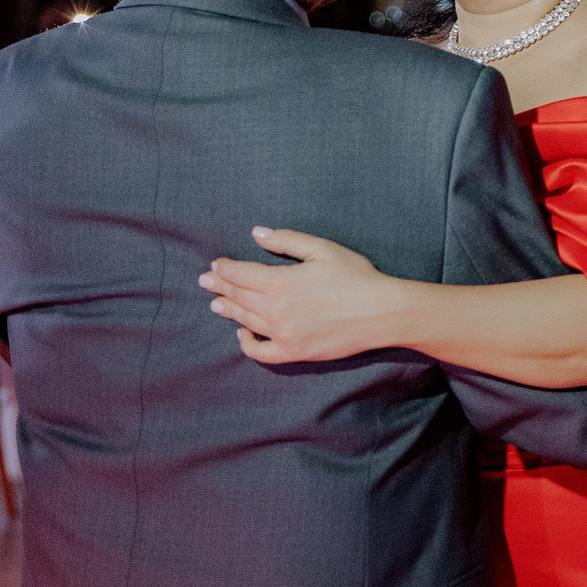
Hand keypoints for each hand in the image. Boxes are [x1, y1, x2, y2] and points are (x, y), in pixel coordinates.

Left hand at [202, 227, 407, 364]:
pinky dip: (246, 343)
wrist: (381, 313)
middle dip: (219, 287)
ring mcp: (283, 334)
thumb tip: (257, 234)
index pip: (241, 274)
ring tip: (217, 304)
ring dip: (228, 310)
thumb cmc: (356, 277)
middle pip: (238, 296)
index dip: (225, 269)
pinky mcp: (294, 352)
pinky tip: (242, 333)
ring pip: (245, 321)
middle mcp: (276, 309)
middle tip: (205, 282)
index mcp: (281, 281)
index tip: (216, 265)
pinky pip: (260, 352)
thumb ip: (287, 240)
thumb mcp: (322, 249)